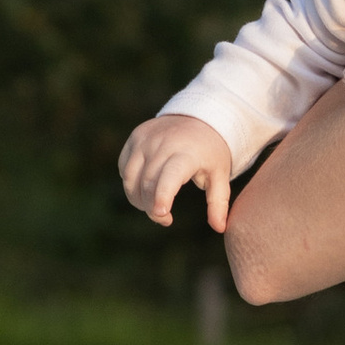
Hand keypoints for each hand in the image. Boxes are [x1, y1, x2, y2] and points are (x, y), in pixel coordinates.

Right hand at [120, 112, 233, 230]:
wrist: (200, 116)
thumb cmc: (211, 152)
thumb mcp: (220, 175)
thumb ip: (218, 202)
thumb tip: (220, 229)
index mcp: (187, 153)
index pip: (170, 176)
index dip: (162, 196)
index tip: (161, 214)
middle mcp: (163, 143)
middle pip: (148, 183)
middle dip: (151, 207)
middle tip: (164, 218)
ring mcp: (146, 139)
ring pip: (130, 177)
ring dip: (137, 198)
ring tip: (152, 206)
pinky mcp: (136, 137)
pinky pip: (124, 167)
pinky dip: (131, 182)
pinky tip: (145, 187)